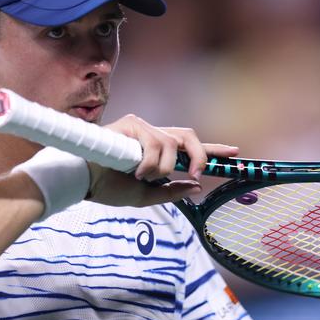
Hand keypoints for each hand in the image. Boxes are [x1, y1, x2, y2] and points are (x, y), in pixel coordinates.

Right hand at [86, 114, 238, 206]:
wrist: (84, 182)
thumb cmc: (108, 187)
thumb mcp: (146, 196)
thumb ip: (170, 192)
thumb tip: (195, 186)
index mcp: (156, 151)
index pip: (188, 146)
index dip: (212, 149)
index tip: (235, 153)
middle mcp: (152, 136)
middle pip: (188, 136)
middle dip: (199, 155)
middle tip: (195, 173)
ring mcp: (142, 127)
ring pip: (171, 145)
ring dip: (160, 168)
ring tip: (139, 176)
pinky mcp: (132, 124)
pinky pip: (155, 144)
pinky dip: (148, 164)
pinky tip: (132, 170)